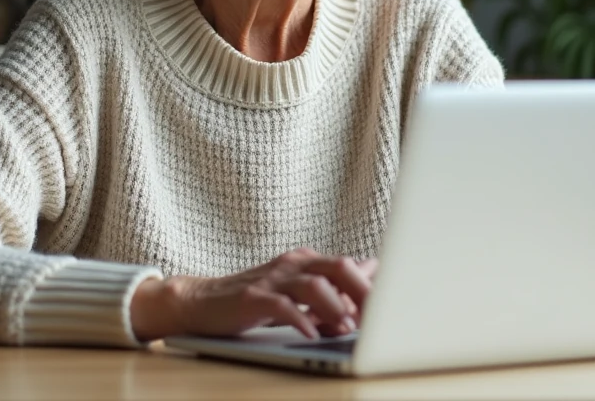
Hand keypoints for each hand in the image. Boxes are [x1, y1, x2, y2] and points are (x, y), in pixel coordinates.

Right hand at [131, 248, 377, 341]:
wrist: (201, 301)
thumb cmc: (254, 298)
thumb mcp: (297, 288)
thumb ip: (332, 282)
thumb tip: (372, 271)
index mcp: (307, 261)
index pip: (349, 266)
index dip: (373, 288)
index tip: (392, 309)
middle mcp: (293, 264)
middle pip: (337, 267)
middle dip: (363, 292)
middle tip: (380, 317)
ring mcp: (272, 278)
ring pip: (313, 283)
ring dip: (335, 307)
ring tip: (347, 328)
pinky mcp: (252, 297)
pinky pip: (281, 305)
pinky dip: (299, 318)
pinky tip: (311, 333)